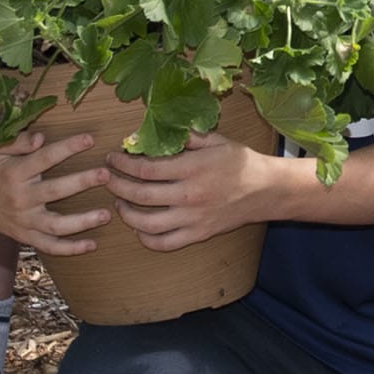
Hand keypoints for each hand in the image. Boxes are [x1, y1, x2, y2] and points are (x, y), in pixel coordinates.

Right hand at [0, 130, 108, 251]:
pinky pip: (49, 246)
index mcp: (14, 173)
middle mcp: (20, 199)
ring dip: (82, 222)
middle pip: (55, 191)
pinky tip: (92, 245)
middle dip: (82, 182)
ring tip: (106, 215)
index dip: (67, 147)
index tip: (90, 139)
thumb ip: (16, 140)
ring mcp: (23, 221)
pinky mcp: (25, 236)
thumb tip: (40, 136)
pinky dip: (70, 249)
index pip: (44, 158)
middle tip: (106, 174)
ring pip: (55, 225)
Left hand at [106, 133, 309, 252]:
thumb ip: (185, 135)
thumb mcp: (214, 140)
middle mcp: (189, 195)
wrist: (266, 190)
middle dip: (116, 186)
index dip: (122, 163)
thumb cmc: (239, 162)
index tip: (112, 158)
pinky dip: (146, 239)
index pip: (145, 168)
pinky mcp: (198, 234)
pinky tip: (139, 229)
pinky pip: (164, 243)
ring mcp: (192, 219)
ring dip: (126, 213)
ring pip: (146, 223)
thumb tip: (154, 130)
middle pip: (139, 195)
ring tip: (119, 203)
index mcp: (192, 168)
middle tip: (107, 179)